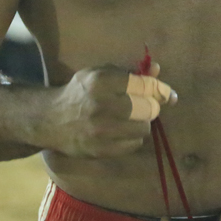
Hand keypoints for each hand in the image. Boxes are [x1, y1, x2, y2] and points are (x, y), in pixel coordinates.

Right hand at [45, 63, 175, 158]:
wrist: (51, 120)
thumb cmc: (80, 92)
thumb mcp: (101, 74)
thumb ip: (130, 73)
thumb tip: (158, 70)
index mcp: (101, 81)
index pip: (145, 85)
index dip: (161, 89)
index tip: (168, 94)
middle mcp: (101, 105)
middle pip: (149, 108)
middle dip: (151, 106)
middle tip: (146, 105)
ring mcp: (101, 131)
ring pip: (144, 128)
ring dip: (142, 122)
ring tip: (131, 117)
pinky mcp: (100, 150)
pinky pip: (134, 144)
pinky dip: (133, 137)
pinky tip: (121, 130)